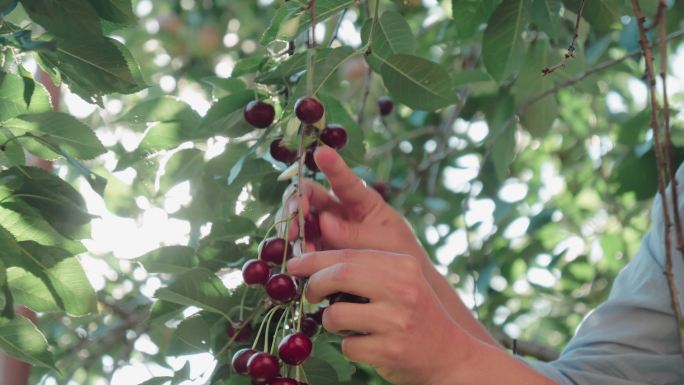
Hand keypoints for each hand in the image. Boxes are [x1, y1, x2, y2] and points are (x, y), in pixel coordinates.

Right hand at [280, 146, 428, 265]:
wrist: (402, 286)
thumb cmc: (400, 254)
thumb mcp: (385, 242)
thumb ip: (356, 234)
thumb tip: (323, 222)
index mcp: (362, 201)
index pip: (345, 180)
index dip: (332, 166)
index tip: (320, 152)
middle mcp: (339, 211)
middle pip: (310, 194)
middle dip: (297, 200)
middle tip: (297, 214)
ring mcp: (326, 230)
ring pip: (300, 218)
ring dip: (291, 225)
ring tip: (296, 239)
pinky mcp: (319, 249)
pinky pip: (301, 245)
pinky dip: (295, 250)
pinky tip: (301, 258)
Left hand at [287, 250, 468, 384]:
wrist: (451, 354)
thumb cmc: (415, 314)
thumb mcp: (401, 282)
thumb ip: (367, 270)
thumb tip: (313, 263)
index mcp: (403, 265)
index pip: (349, 255)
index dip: (314, 259)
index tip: (293, 264)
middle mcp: (403, 289)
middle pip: (340, 275)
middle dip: (314, 284)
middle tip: (308, 294)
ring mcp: (397, 321)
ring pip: (336, 315)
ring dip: (330, 321)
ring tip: (346, 324)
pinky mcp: (391, 351)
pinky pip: (348, 346)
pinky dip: (349, 346)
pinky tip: (366, 344)